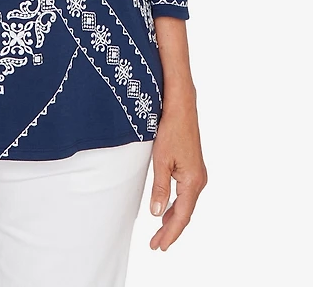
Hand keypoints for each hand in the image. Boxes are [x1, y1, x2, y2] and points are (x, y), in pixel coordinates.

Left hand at [149, 96, 206, 250]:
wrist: (181, 108)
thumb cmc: (171, 130)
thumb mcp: (161, 161)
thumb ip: (160, 188)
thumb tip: (157, 213)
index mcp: (192, 182)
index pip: (181, 216)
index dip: (170, 233)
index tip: (159, 246)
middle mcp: (199, 181)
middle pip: (185, 213)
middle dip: (170, 230)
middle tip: (156, 245)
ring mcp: (198, 174)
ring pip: (186, 204)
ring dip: (173, 218)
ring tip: (160, 232)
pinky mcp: (193, 168)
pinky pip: (186, 194)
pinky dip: (177, 206)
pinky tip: (168, 210)